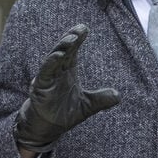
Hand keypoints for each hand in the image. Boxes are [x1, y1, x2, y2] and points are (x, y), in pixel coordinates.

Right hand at [13, 24, 120, 152]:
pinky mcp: (40, 87)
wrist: (48, 128)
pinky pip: (45, 72)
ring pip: (54, 58)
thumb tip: (118, 96)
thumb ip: (101, 99)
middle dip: (71, 39)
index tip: (85, 28)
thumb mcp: (87, 106)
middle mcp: (57, 72)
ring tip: (71, 38)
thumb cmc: (64, 113)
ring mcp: (47, 78)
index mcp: (67, 72)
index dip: (77, 40)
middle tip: (80, 29)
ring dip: (62, 47)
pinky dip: (51, 63)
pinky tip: (59, 55)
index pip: (72, 52)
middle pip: (64, 51)